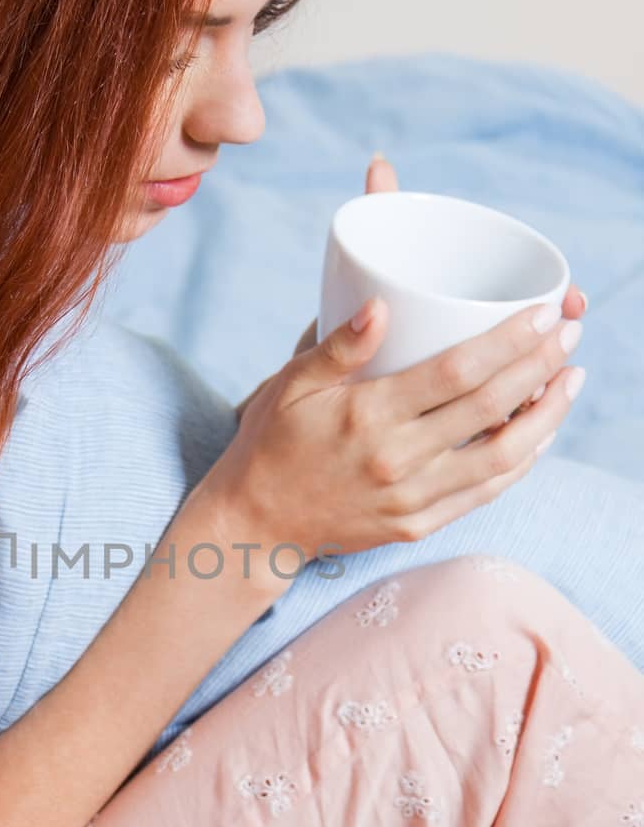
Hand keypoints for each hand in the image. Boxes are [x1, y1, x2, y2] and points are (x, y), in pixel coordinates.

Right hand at [203, 242, 587, 583]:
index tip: (545, 313)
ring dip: (547, 414)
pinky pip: (485, 491)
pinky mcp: (418, 524)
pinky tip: (539, 432)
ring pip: (503, 455)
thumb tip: (381, 302)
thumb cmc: (272, 442)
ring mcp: (412, 498)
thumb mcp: (292, 384)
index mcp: (368, 416)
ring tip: (570, 379)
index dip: (510, 340)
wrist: (256, 524)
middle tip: (570, 332)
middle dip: (541, 364)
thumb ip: (339, 344)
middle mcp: (396, 460)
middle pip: (491, 407)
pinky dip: (522, 460)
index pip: (458, 372)